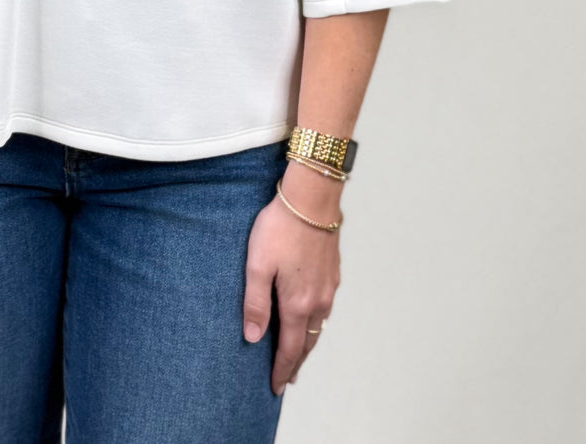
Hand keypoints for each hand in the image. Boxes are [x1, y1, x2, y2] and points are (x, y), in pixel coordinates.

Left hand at [242, 177, 340, 395]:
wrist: (312, 199)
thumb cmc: (280, 228)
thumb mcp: (257, 265)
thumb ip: (255, 303)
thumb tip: (252, 338)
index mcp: (298, 304)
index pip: (290, 349)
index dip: (282, 370)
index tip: (275, 387)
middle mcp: (318, 301)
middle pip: (308, 343)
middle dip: (295, 362)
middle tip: (286, 378)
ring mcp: (329, 287)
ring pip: (318, 327)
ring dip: (307, 344)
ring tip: (296, 353)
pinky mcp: (333, 273)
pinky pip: (325, 309)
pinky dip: (315, 324)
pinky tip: (309, 318)